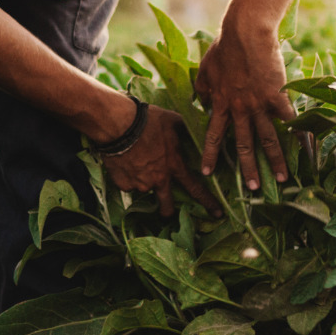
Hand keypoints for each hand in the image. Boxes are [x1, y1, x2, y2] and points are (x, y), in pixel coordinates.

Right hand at [99, 105, 218, 217]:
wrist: (118, 125)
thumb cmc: (147, 121)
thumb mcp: (172, 120)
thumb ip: (184, 129)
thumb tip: (195, 128)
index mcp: (174, 166)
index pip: (196, 189)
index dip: (208, 202)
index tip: (218, 214)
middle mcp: (159, 180)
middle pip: (167, 206)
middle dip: (168, 211)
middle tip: (166, 210)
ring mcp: (140, 184)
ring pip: (144, 189)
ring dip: (143, 182)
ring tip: (135, 163)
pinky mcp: (123, 184)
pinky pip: (127, 184)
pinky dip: (127, 177)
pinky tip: (123, 162)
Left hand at [195, 21, 294, 189]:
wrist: (245, 34)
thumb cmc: (224, 48)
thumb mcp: (205, 70)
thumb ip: (203, 88)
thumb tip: (202, 101)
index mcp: (221, 103)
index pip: (214, 135)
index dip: (210, 154)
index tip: (207, 173)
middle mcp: (239, 109)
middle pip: (243, 144)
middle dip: (248, 168)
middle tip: (253, 188)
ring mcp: (259, 104)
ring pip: (267, 138)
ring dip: (275, 160)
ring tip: (282, 178)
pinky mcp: (277, 96)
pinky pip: (289, 119)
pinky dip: (298, 133)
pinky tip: (306, 147)